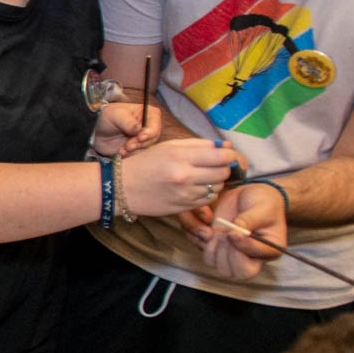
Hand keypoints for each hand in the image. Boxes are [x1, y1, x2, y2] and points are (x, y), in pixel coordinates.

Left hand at [91, 101, 161, 157]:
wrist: (96, 130)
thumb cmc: (108, 116)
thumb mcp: (116, 115)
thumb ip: (128, 122)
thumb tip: (138, 129)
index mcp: (148, 114)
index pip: (155, 124)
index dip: (150, 132)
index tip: (140, 137)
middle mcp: (149, 127)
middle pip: (153, 139)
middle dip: (140, 144)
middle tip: (128, 146)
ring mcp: (143, 139)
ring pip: (146, 148)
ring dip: (134, 150)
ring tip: (122, 149)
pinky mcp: (137, 149)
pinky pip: (139, 155)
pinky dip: (130, 155)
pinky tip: (121, 152)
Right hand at [118, 138, 245, 217]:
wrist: (121, 187)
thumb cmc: (145, 163)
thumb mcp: (169, 146)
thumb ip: (198, 144)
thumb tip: (226, 146)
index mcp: (181, 157)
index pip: (222, 156)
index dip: (232, 156)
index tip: (230, 156)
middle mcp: (186, 176)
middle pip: (223, 173)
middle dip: (224, 169)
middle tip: (216, 166)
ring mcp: (185, 194)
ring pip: (218, 188)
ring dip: (215, 182)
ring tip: (202, 177)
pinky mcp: (184, 207)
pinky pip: (207, 200)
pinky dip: (207, 193)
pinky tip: (195, 188)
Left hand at [185, 182, 286, 280]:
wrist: (251, 194)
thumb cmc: (264, 203)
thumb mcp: (262, 210)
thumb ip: (249, 223)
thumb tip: (234, 235)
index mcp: (264, 253)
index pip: (247, 269)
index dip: (236, 254)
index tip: (232, 233)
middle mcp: (245, 257)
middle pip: (227, 272)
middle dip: (222, 253)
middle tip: (223, 234)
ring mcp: (227, 251)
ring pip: (211, 262)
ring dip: (209, 246)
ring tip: (216, 229)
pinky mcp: (213, 241)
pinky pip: (198, 245)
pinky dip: (197, 234)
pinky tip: (207, 220)